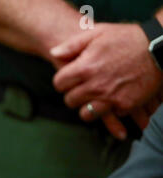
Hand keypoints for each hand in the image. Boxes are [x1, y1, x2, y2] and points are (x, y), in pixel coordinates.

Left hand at [51, 23, 162, 138]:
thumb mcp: (98, 33)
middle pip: (70, 100)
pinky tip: (113, 99)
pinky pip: (109, 114)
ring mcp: (109, 98)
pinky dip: (110, 109)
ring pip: (86, 114)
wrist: (159, 48)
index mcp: (84, 68)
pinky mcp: (125, 106)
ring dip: (87, 108)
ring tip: (93, 99)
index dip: (63, 81)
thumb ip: (72, 45)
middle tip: (81, 89)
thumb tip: (53, 53)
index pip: (59, 84)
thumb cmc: (127, 38)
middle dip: (73, 95)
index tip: (69, 79)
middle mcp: (94, 85)